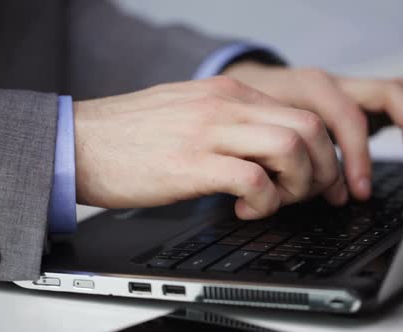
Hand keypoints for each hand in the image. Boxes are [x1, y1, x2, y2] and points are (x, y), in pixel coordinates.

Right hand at [74, 77, 347, 219]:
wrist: (80, 141)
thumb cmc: (132, 134)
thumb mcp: (192, 111)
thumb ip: (232, 121)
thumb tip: (269, 145)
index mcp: (229, 92)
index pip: (303, 112)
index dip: (322, 152)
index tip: (318, 179)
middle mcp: (226, 105)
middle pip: (309, 129)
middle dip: (322, 169)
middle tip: (307, 194)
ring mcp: (209, 132)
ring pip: (291, 149)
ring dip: (297, 184)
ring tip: (275, 201)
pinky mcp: (191, 165)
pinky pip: (254, 181)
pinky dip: (263, 203)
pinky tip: (243, 210)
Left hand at [223, 62, 402, 199]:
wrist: (244, 87)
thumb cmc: (250, 116)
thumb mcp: (259, 139)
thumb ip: (283, 167)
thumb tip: (314, 198)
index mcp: (308, 90)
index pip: (348, 117)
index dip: (358, 156)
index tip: (359, 191)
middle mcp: (333, 85)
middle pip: (387, 93)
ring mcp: (347, 89)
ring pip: (398, 91)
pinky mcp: (355, 100)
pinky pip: (394, 102)